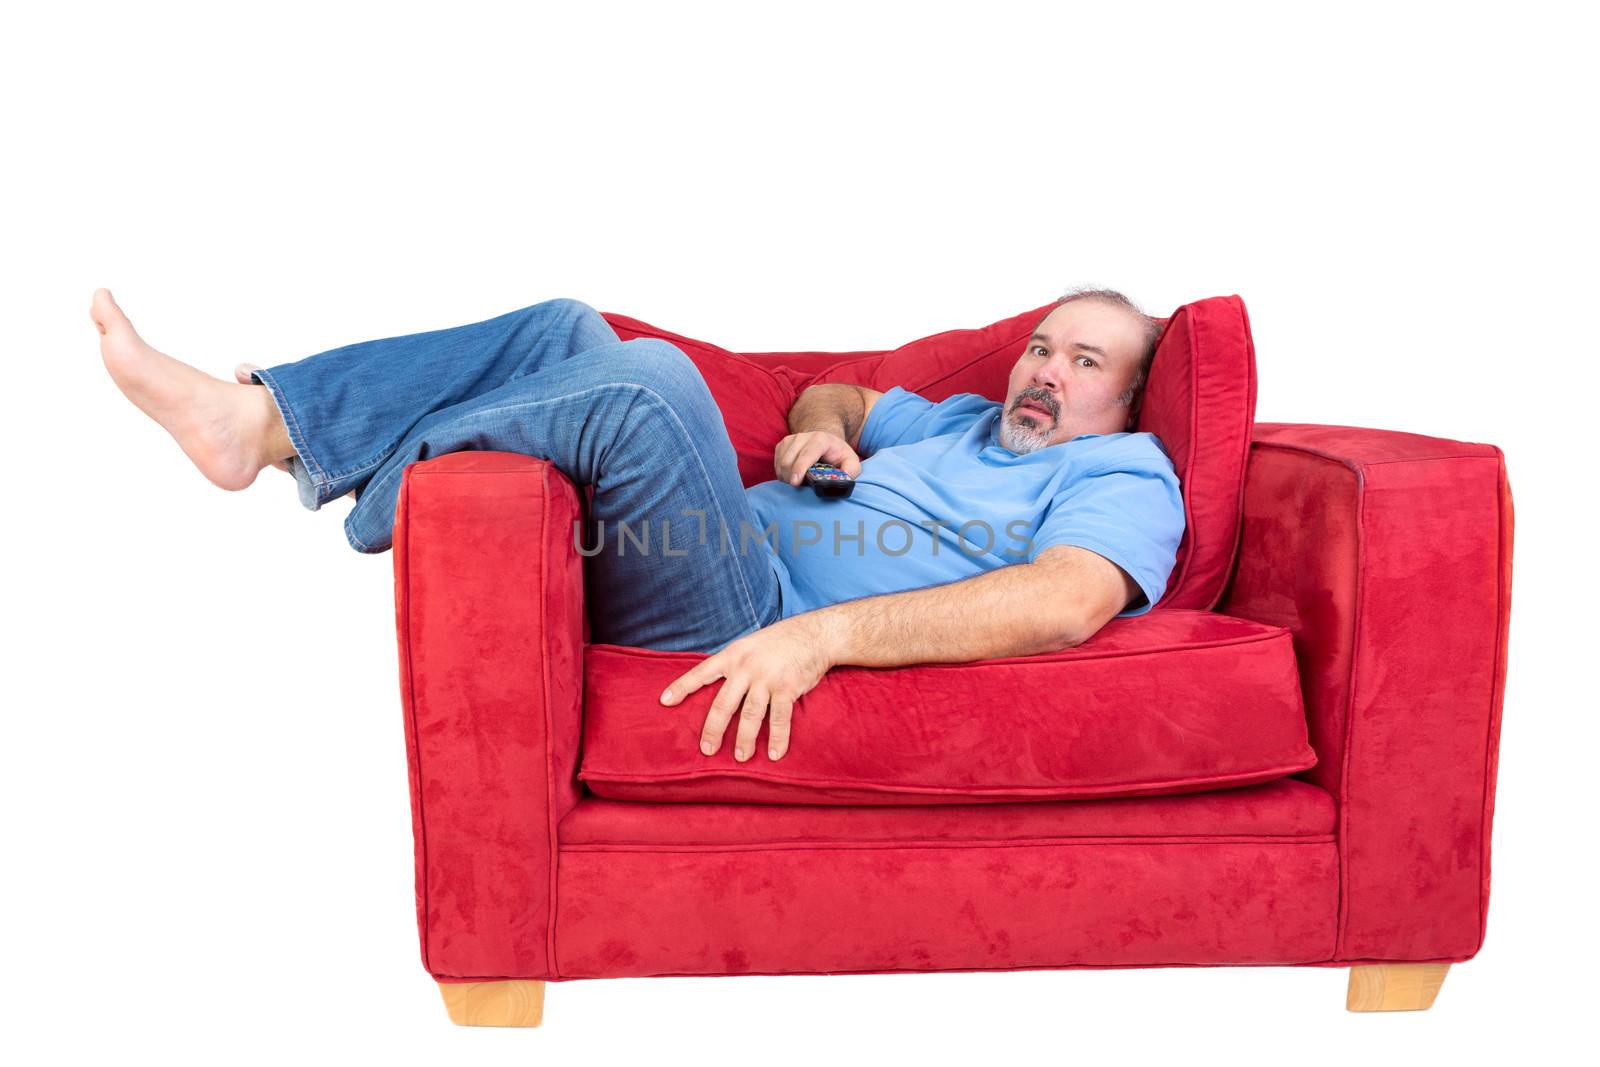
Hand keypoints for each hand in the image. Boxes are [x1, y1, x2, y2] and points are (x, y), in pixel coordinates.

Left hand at [658, 615, 836, 760]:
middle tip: (708, 750)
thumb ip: (734, 665)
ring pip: (750, 716)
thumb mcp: (749, 645)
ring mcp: (767, 678)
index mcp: (733, 655)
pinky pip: (780, 719)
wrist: (813, 635)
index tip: (664, 701)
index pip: (701, 673)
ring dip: (745, 740)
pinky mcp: (787, 688)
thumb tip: (717, 687)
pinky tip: (775, 754)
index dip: (681, 687)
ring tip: (741, 758)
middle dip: (713, 730)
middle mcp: (746, 667)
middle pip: (723, 704)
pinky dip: (778, 739)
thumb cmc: (780, 642)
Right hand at [773, 431, 861, 486]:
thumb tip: (843, 479)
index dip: (800, 468)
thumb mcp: (851, 461)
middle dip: (791, 479)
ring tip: (799, 483)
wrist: (825, 441)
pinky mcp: (782, 446)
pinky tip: (793, 477)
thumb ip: (851, 470)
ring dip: (787, 478)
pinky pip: (776, 464)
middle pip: (789, 461)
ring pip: (781, 464)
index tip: (795, 483)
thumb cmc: (838, 455)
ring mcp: (790, 440)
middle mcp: (803, 437)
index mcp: (821, 439)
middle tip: (800, 488)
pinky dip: (782, 474)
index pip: (808, 453)